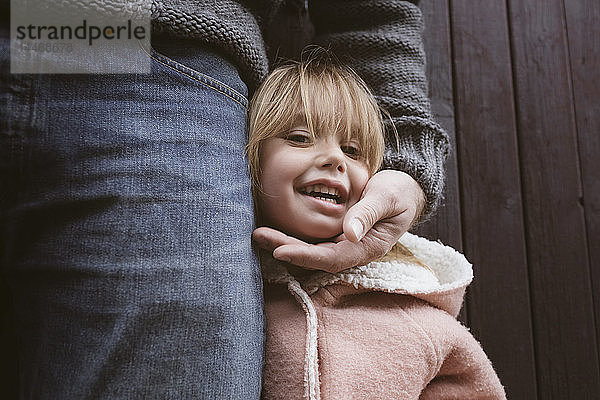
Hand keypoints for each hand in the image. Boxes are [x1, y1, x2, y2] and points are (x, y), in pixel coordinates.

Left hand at [252, 170, 424, 272]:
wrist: (406, 191)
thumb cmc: (399, 192)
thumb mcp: (387, 197)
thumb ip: (369, 213)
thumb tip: (350, 233)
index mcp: (367, 247)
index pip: (331, 258)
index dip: (305, 256)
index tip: (280, 250)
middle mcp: (352, 250)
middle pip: (314, 258)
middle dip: (285, 248)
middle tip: (259, 236)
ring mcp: (343, 244)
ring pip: (310, 249)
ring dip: (284, 243)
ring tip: (259, 234)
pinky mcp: (336, 235)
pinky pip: (312, 240)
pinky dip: (292, 235)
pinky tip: (274, 228)